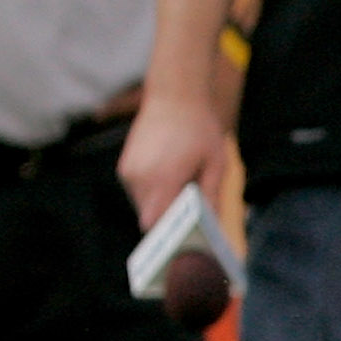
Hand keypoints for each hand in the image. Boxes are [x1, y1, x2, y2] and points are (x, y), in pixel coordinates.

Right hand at [118, 87, 231, 229]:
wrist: (173, 95)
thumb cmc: (199, 129)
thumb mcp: (215, 164)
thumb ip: (211, 197)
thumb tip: (212, 227)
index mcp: (163, 178)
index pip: (158, 223)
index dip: (171, 236)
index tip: (186, 244)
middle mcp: (140, 177)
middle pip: (151, 218)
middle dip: (169, 223)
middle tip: (191, 225)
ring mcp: (129, 172)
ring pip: (143, 206)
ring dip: (160, 207)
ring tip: (182, 196)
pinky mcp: (125, 167)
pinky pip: (138, 193)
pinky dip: (153, 194)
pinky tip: (170, 181)